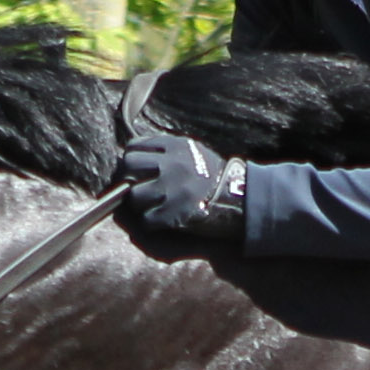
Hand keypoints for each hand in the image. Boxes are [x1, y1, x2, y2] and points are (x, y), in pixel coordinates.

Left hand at [119, 133, 247, 238]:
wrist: (240, 200)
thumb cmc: (213, 175)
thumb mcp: (192, 151)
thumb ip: (165, 150)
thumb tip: (133, 155)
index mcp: (175, 147)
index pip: (133, 148)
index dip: (132, 161)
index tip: (136, 170)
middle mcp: (172, 166)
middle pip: (129, 167)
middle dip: (130, 179)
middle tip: (138, 187)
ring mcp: (173, 191)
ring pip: (135, 196)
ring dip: (140, 203)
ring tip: (151, 205)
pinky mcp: (175, 215)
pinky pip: (147, 220)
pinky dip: (151, 222)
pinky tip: (161, 220)